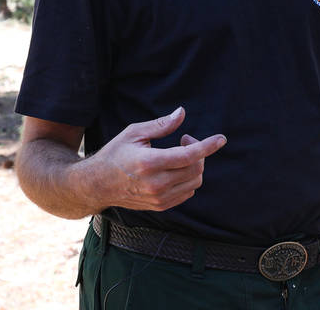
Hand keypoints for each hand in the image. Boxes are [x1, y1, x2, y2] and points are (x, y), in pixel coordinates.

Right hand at [85, 107, 225, 212]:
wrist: (98, 184)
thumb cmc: (115, 153)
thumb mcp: (134, 132)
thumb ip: (161, 124)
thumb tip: (182, 113)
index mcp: (149, 162)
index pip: (189, 155)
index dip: (208, 146)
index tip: (221, 138)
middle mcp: (156, 183)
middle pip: (195, 169)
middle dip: (199, 152)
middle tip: (185, 139)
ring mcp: (159, 198)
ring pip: (194, 182)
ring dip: (195, 165)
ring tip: (179, 153)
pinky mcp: (160, 206)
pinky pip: (187, 193)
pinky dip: (189, 179)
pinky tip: (176, 168)